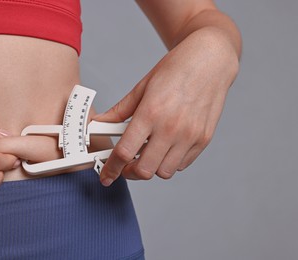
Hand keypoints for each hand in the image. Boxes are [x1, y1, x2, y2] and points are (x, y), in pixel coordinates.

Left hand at [94, 29, 238, 185]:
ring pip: (164, 172)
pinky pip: (182, 164)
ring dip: (151, 167)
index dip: (111, 168)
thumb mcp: (142, 87)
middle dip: (130, 172)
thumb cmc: (176, 69)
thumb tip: (100, 123)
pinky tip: (165, 147)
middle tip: (126, 164)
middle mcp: (171, 128)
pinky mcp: (203, 139)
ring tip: (147, 153)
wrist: (210, 60)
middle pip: (144, 170)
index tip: (106, 175)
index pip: (125, 152)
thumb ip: (119, 110)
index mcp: (151, 112)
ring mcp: (190, 136)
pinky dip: (170, 162)